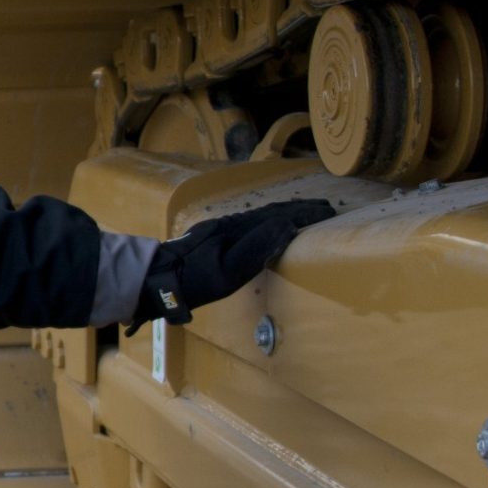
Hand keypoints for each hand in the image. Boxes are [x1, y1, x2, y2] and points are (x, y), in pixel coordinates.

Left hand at [129, 199, 333, 326]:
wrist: (158, 279)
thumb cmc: (195, 279)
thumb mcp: (229, 270)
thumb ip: (258, 247)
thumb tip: (286, 226)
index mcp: (239, 229)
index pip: (281, 216)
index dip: (306, 214)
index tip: (329, 212)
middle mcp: (232, 223)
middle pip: (273, 212)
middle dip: (300, 210)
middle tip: (325, 208)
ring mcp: (223, 228)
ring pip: (262, 215)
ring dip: (286, 213)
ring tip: (305, 214)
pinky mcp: (216, 236)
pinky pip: (252, 222)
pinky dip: (270, 220)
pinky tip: (270, 225)